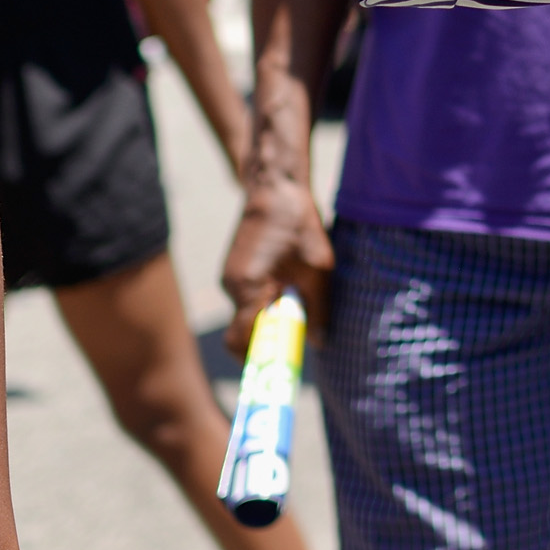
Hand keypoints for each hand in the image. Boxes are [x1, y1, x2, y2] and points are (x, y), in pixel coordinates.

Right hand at [222, 174, 334, 356]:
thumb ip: (318, 310)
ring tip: (297, 299)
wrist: (276, 186)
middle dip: (267, 338)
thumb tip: (319, 343)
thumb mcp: (319, 270)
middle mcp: (231, 285)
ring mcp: (230, 276)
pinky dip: (265, 299)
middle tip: (295, 335)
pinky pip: (247, 295)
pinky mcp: (235, 267)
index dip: (257, 357)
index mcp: (248, 288)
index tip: (278, 364)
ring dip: (269, 315)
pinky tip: (288, 282)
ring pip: (246, 312)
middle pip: (242, 330)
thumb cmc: (298, 225)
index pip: (239, 340)